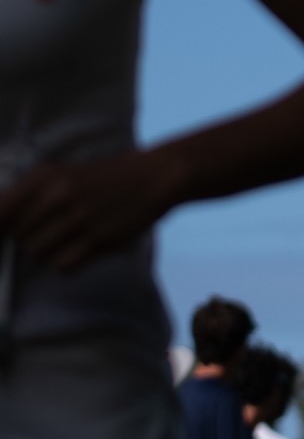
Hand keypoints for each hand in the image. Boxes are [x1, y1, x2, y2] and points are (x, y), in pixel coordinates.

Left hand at [0, 148, 185, 270]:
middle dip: (28, 238)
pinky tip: (78, 251)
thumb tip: (1, 223)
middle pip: (19, 235)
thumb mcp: (61, 173)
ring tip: (64, 241)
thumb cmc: (103, 176)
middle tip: (49, 231)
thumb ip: (28, 194)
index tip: (5, 232)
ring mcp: (79, 219)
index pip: (0, 211)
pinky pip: (62, 265)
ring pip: (37, 252)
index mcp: (44, 177)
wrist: (153, 177)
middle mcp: (58, 196)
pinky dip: (65, 263)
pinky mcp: (99, 240)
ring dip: (46, 251)